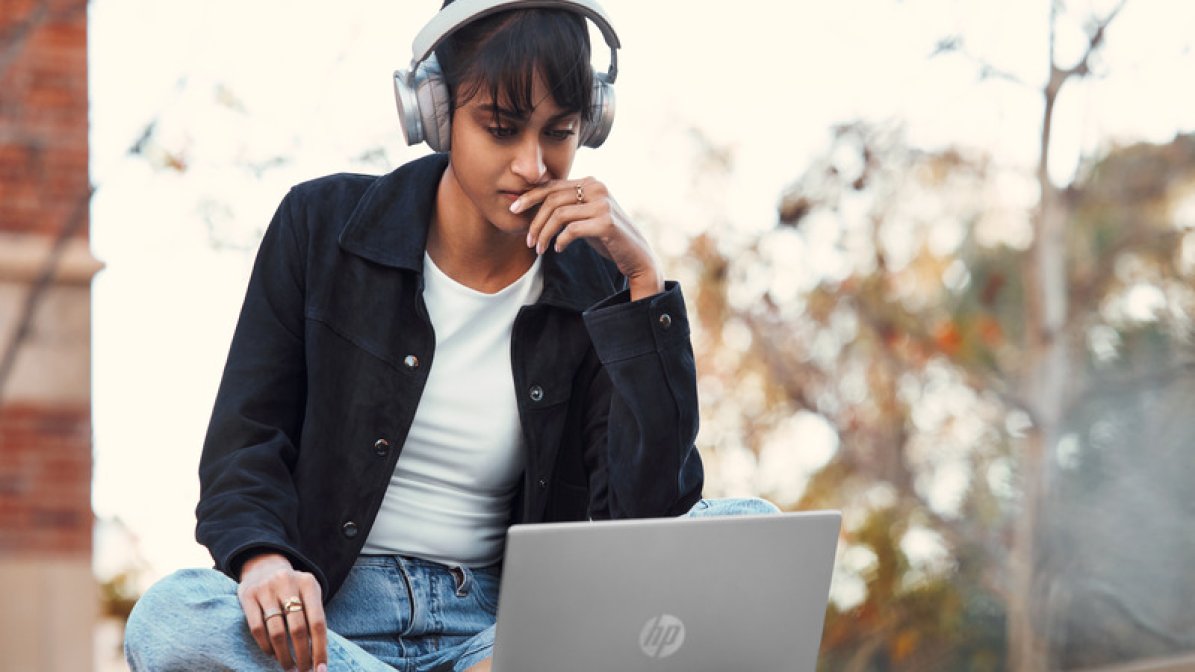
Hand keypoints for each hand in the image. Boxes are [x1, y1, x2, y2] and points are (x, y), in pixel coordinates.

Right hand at [237, 552, 326, 671]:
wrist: (263, 566)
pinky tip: (271, 654)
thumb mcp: (308, 594)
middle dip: (302, 655)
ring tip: (288, 667)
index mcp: (309, 584)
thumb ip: (313, 617)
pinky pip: (257, 628)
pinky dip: (266, 646)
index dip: (320, 648)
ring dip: (283, 655)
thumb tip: (319, 655)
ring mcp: (266, 589)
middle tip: (303, 671)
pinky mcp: (248, 596)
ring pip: (277, 631)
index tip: (321, 669)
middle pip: (298, 629)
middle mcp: (288, 583)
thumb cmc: (292, 589)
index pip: (318, 622)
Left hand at [516, 178, 664, 300]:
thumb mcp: (586, 215)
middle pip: (552, 200)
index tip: (513, 209)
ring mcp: (603, 204)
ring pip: (559, 215)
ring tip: (540, 249)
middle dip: (535, 221)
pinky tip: (558, 249)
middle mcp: (597, 188)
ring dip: (544, 234)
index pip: (553, 185)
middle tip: (528, 241)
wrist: (636, 255)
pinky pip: (571, 230)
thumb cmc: (607, 237)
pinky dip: (560, 241)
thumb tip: (534, 202)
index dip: (530, 196)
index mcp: (591, 182)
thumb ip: (568, 205)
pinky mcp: (606, 222)